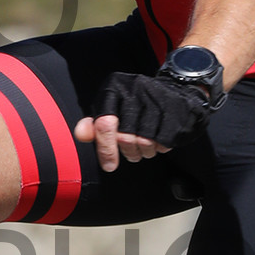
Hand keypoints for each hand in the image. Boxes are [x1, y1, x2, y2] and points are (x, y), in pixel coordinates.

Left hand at [74, 72, 211, 169]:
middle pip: (125, 136)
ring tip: (144, 149)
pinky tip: (158, 143)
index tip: (109, 166)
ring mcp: (156, 98)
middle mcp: (134, 89)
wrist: (174, 93)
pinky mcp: (175, 109)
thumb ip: (94, 124)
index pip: (105, 124)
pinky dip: (160, 148)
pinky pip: (163, 141)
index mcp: (114, 87)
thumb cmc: (135, 105)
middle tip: (131, 154)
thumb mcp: (111, 109)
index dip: (106, 148)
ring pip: (145, 141)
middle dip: (127, 152)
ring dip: (144, 152)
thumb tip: (80, 134)